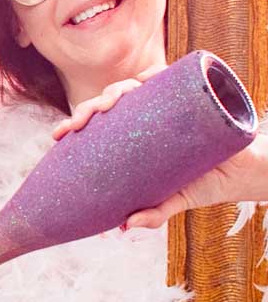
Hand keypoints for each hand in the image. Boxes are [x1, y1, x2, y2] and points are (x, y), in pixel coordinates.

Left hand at [53, 65, 267, 228]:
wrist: (244, 174)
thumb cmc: (202, 183)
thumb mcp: (172, 200)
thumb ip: (152, 213)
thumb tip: (123, 227)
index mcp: (133, 136)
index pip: (97, 123)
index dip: (75, 124)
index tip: (57, 135)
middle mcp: (147, 115)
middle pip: (109, 103)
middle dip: (89, 107)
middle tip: (79, 122)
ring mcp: (168, 102)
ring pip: (134, 87)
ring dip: (116, 90)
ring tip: (108, 104)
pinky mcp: (193, 95)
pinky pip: (172, 77)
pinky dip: (157, 74)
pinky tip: (146, 78)